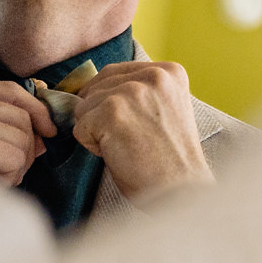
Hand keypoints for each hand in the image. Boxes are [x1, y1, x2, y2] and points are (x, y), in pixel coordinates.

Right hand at [0, 80, 55, 185]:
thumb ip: (1, 127)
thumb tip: (45, 133)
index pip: (9, 90)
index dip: (36, 108)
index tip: (49, 129)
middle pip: (20, 116)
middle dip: (26, 147)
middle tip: (9, 170)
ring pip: (22, 139)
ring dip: (16, 166)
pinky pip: (15, 157)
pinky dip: (8, 177)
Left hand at [72, 60, 212, 204]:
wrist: (181, 191)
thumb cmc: (170, 160)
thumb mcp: (163, 109)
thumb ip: (138, 92)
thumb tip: (89, 89)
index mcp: (168, 71)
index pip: (114, 73)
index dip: (112, 103)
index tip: (136, 126)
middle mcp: (152, 75)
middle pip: (96, 87)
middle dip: (102, 116)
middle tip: (133, 140)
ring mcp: (131, 91)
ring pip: (84, 106)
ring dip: (97, 131)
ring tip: (128, 146)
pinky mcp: (112, 111)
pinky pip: (80, 127)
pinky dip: (92, 146)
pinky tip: (120, 154)